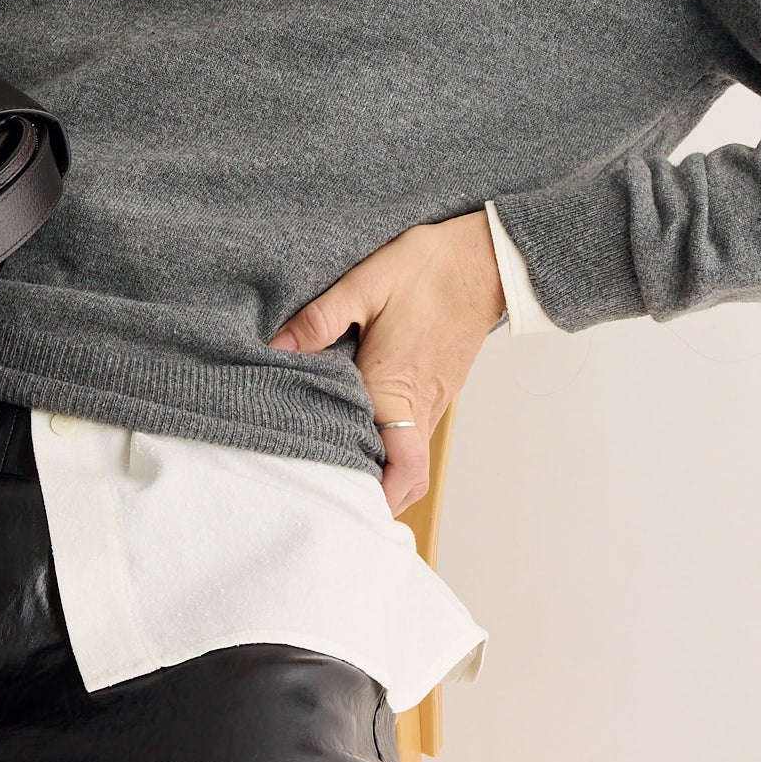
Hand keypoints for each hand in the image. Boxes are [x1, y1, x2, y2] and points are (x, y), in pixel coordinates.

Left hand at [267, 211, 504, 515]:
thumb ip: (320, 318)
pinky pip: (418, 425)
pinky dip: (395, 436)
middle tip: (331, 484)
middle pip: (406, 472)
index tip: (347, 504)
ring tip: (339, 450)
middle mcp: (422, 402)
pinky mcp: (443, 383)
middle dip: (374, 488)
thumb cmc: (428, 268)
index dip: (380, 498)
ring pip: (412, 450)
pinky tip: (364, 414)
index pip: (403, 470)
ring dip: (383, 462)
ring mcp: (438, 395)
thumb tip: (277, 347)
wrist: (484, 257)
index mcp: (397, 386)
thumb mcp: (365, 282)